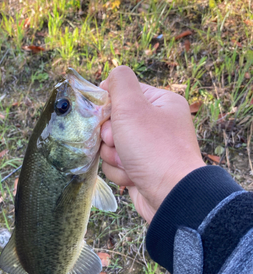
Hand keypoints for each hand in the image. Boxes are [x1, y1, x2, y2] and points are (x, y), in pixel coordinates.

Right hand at [100, 66, 204, 222]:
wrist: (170, 195)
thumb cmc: (153, 147)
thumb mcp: (132, 106)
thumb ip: (119, 83)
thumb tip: (110, 78)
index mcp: (162, 103)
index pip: (124, 92)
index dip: (109, 104)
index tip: (102, 114)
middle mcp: (157, 124)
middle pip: (114, 121)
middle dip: (110, 135)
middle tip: (117, 141)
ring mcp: (149, 149)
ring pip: (112, 145)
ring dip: (113, 155)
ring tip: (127, 162)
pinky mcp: (141, 170)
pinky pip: (118, 164)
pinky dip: (120, 171)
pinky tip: (132, 176)